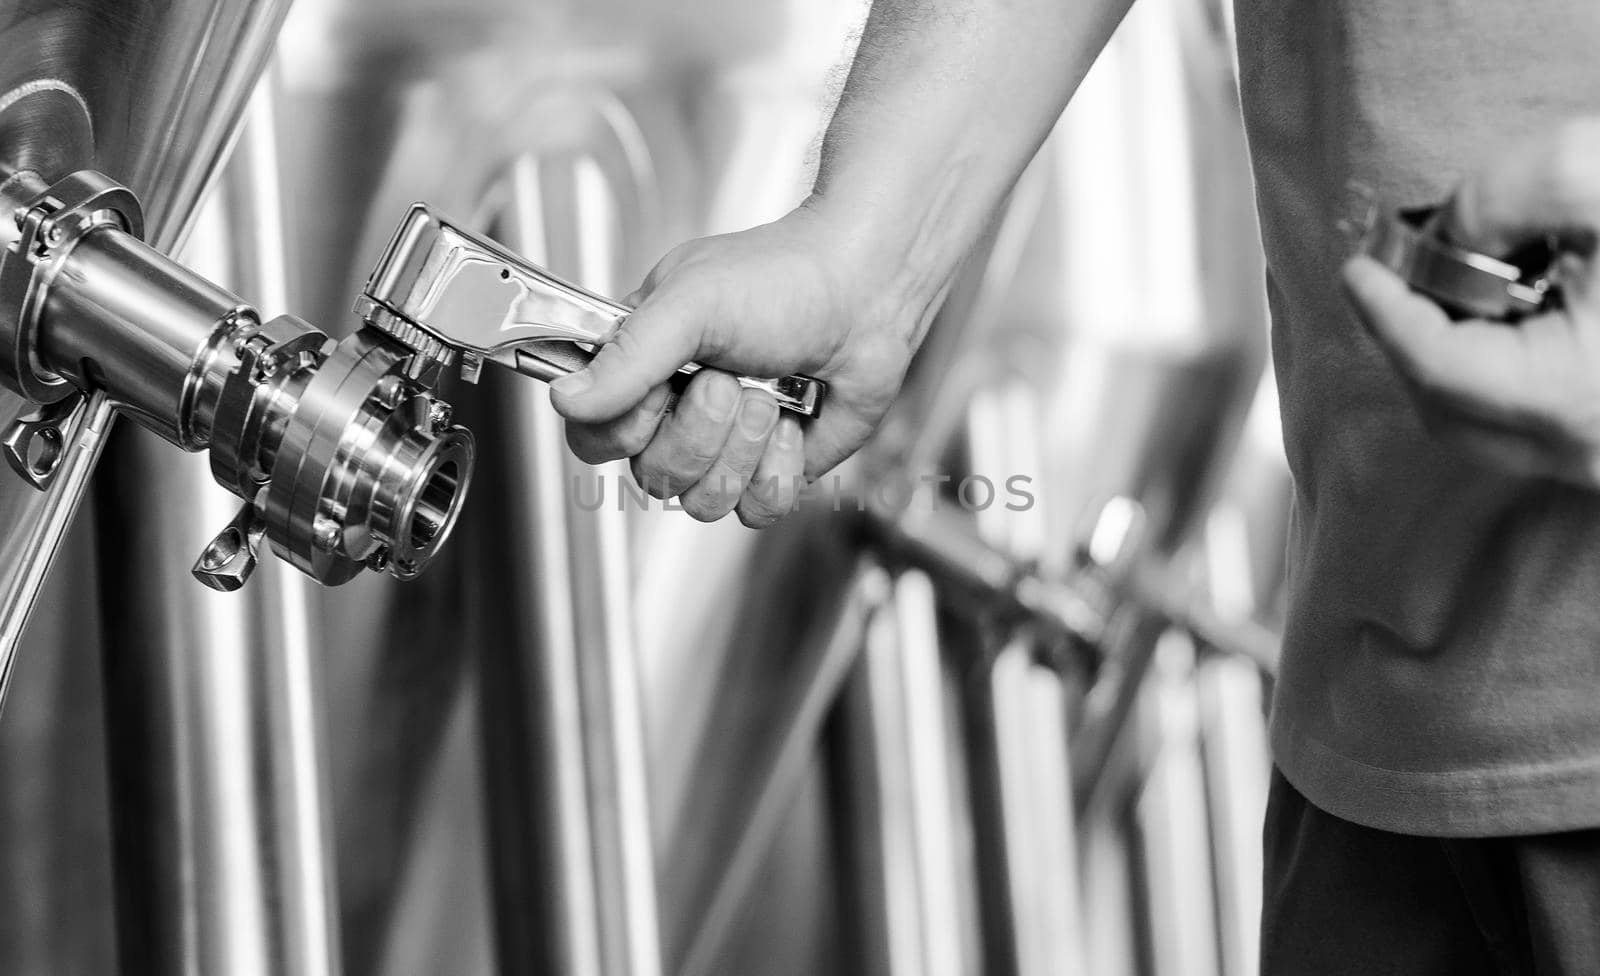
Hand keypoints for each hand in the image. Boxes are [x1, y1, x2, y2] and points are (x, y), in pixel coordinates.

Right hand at [549, 201, 922, 525]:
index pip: (593, 437)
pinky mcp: (772, 472)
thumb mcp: (689, 303)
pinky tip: (795, 424)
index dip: (626, 428)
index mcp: (640, 370)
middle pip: (651, 478)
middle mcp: (675, 415)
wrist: (866, 293)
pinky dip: (780, 470)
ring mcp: (724, 448)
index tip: (663, 387)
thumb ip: (625, 357)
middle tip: (731, 380)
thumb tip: (565, 399)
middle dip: (701, 432)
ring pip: (702, 502)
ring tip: (769, 395)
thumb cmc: (781, 279)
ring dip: (743, 449)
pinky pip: (754, 513)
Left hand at [1344, 118, 1599, 486]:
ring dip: (1454, 364)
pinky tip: (1521, 322)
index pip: (1433, 367)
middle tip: (1404, 274)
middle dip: (1412, 341)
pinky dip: (1500, 382)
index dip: (1383, 314)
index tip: (1358, 267)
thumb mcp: (1598, 183)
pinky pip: (1532, 432)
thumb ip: (1506, 196)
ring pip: (1486, 430)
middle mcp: (1586, 449)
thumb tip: (1448, 230)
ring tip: (1465, 292)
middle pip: (1447, 410)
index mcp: (1570, 396)